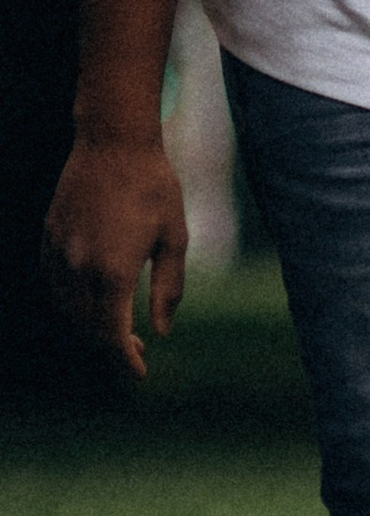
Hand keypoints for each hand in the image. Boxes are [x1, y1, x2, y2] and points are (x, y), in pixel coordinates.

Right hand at [44, 133, 188, 380]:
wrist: (114, 142)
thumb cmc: (155, 188)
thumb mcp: (175, 239)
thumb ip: (168, 288)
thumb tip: (161, 331)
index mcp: (113, 270)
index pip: (112, 332)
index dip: (124, 358)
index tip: (139, 373)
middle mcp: (79, 265)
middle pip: (88, 325)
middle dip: (111, 343)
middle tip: (137, 347)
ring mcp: (58, 250)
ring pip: (66, 307)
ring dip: (88, 324)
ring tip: (115, 325)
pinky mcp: (48, 236)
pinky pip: (53, 282)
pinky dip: (69, 301)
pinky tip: (90, 299)